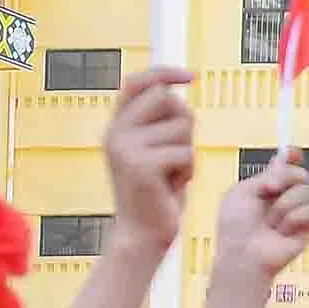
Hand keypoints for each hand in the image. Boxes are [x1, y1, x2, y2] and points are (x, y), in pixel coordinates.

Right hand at [101, 67, 196, 255]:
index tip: (192, 76)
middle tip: (177, 153)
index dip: (164, 73)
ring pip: (182, 127)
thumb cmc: (157, 193)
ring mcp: (125, 148)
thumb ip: (159, 123)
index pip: (136, 82)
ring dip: (189, 151)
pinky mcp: (141, 166)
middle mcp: (115, 132)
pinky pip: (186, 152)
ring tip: (172, 174)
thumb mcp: (155, 150)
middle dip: (185, 123)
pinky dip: (190, 169)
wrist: (142, 234)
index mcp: (117, 125)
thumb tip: (176, 92)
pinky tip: (175, 185)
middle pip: (167, 99)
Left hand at [216, 152, 308, 280]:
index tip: (291, 152)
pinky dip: (291, 220)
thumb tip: (283, 160)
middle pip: (300, 174)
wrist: (244, 254)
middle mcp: (283, 196)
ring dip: (283, 205)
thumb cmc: (235, 227)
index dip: (292, 156)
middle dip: (286, 177)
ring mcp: (295, 211)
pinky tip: (281, 231)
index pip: (285, 165)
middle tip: (270, 189)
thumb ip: (264, 174)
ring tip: (271, 222)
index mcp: (265, 186)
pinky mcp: (307, 227)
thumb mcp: (241, 191)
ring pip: (306, 191)